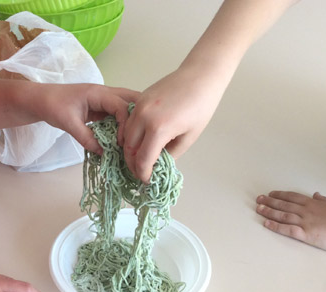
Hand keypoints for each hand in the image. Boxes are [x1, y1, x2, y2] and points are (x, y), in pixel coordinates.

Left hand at [36, 83, 138, 154]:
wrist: (40, 100)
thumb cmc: (53, 106)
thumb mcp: (69, 124)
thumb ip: (87, 139)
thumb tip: (104, 153)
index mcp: (98, 93)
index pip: (121, 106)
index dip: (125, 125)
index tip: (121, 142)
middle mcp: (105, 93)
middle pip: (131, 99)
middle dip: (138, 116)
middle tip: (141, 136)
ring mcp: (104, 100)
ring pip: (126, 106)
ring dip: (131, 120)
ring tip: (135, 138)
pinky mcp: (100, 107)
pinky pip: (117, 114)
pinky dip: (122, 124)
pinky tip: (123, 138)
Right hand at [121, 66, 225, 181]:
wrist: (200, 77)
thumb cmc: (200, 106)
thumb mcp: (188, 137)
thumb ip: (171, 154)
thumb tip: (158, 164)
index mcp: (159, 129)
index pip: (143, 159)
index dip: (143, 173)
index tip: (147, 180)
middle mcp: (144, 117)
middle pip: (129, 149)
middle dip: (133, 164)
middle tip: (141, 172)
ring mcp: (139, 107)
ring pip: (125, 136)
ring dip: (130, 150)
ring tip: (140, 158)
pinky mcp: (139, 100)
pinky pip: (129, 122)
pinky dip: (131, 135)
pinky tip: (140, 141)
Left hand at [256, 191, 325, 253]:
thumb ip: (324, 200)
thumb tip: (317, 195)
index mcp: (314, 203)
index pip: (292, 197)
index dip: (280, 194)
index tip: (271, 193)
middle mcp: (307, 211)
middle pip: (284, 204)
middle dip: (270, 201)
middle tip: (258, 199)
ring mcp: (305, 222)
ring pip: (283, 215)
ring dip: (269, 212)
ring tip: (259, 209)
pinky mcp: (306, 234)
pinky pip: (287, 229)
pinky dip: (275, 226)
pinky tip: (266, 224)